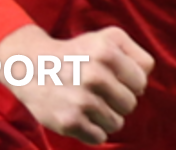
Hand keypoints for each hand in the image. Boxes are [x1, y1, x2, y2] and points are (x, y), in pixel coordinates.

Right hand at [0, 24, 155, 144]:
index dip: (131, 83)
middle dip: (118, 100)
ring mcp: (81, 100)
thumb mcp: (108, 38)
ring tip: (89, 103)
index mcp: (107, 52)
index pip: (141, 81)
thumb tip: (145, 81)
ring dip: (106, 117)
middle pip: (131, 104)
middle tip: (99, 92)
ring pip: (117, 123)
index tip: (115, 79)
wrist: (31, 66)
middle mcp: (95, 75)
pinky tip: (81, 115)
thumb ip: (136, 54)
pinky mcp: (69, 122)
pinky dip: (93, 131)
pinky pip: (99, 138)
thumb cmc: (78, 53)